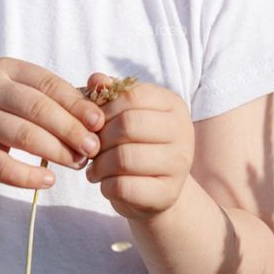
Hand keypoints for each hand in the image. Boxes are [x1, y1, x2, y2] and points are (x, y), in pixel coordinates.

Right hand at [0, 57, 105, 189]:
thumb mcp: (19, 95)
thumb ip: (56, 95)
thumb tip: (104, 94)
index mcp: (5, 69)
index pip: (48, 84)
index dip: (77, 104)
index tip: (100, 122)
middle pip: (38, 108)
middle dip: (71, 129)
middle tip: (93, 147)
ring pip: (22, 136)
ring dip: (56, 152)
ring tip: (77, 163)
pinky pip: (2, 166)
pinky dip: (28, 176)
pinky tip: (49, 181)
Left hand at [82, 72, 194, 220]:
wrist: (156, 190)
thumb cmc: (136, 145)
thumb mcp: (124, 115)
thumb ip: (109, 95)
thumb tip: (96, 79)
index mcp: (173, 104)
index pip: (131, 96)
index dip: (103, 109)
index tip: (92, 123)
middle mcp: (183, 131)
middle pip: (128, 125)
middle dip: (100, 138)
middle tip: (90, 147)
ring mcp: (179, 164)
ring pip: (124, 158)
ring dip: (100, 164)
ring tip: (94, 167)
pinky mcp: (169, 194)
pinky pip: (124, 187)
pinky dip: (106, 186)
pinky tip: (105, 184)